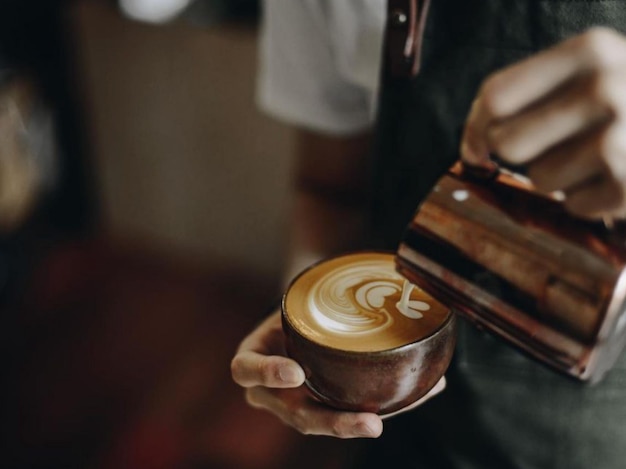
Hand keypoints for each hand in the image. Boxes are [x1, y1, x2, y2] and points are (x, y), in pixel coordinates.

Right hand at [230, 310, 444, 437]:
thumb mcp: (295, 296)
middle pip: (295, 413)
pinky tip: (423, 392)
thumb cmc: (298, 304)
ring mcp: (296, 403)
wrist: (304, 316)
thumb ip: (315, 290)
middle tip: (370, 422)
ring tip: (386, 422)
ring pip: (323, 422)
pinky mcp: (323, 406)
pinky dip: (389, 405)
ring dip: (357, 423)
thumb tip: (385, 267)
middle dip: (333, 422)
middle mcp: (272, 389)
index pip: (246, 371)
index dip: (267, 374)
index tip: (295, 371)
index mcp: (254, 358)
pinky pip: (350, 411)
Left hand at [461, 27, 625, 218]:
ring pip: (538, 179)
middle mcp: (608, 87)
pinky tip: (616, 179)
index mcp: (591, 50)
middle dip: (518, 153)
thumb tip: (470, 150)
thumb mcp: (589, 73)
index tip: (479, 146)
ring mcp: (624, 138)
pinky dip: (586, 200)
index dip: (477, 127)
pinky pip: (572, 205)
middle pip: (507, 141)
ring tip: (595, 158)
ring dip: (557, 177)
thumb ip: (523, 96)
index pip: (497, 96)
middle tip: (551, 146)